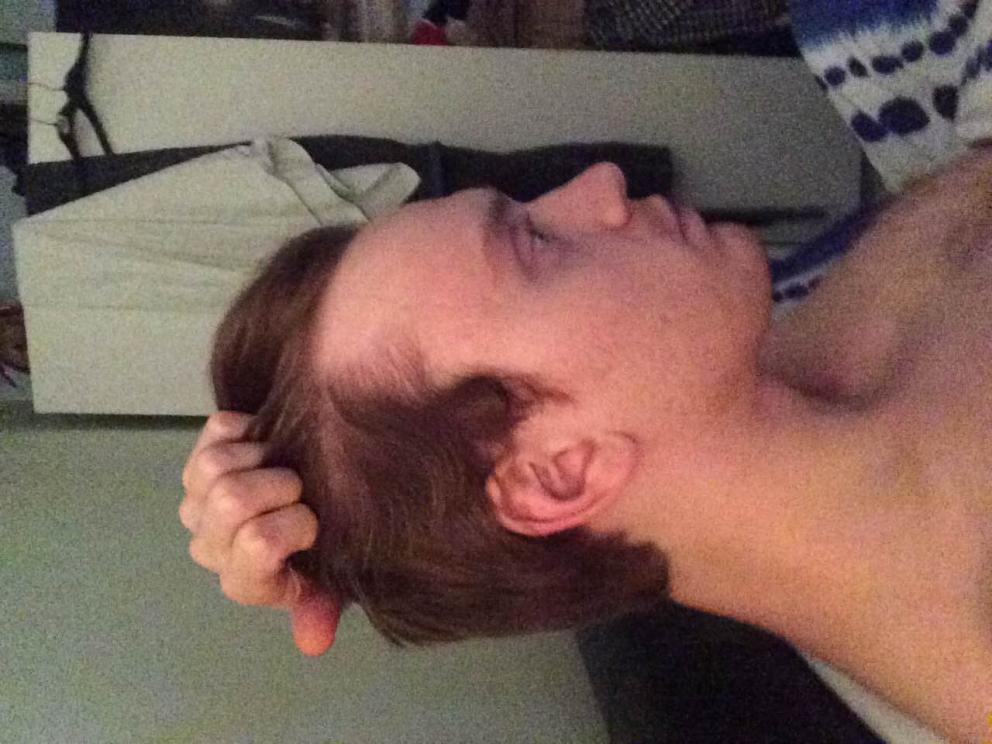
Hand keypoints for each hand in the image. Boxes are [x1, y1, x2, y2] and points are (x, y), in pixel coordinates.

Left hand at [180, 411, 339, 654]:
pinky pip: (219, 431)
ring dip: (263, 457)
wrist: (314, 504)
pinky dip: (250, 429)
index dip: (295, 523)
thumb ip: (321, 607)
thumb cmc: (323, 550)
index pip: (258, 543)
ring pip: (216, 466)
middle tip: (302, 490)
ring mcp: (199, 499)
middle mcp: (211, 542)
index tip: (314, 523)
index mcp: (244, 578)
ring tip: (285, 466)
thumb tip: (314, 642)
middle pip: (232, 499)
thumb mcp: (331, 582)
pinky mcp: (199, 457)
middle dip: (281, 485)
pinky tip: (267, 446)